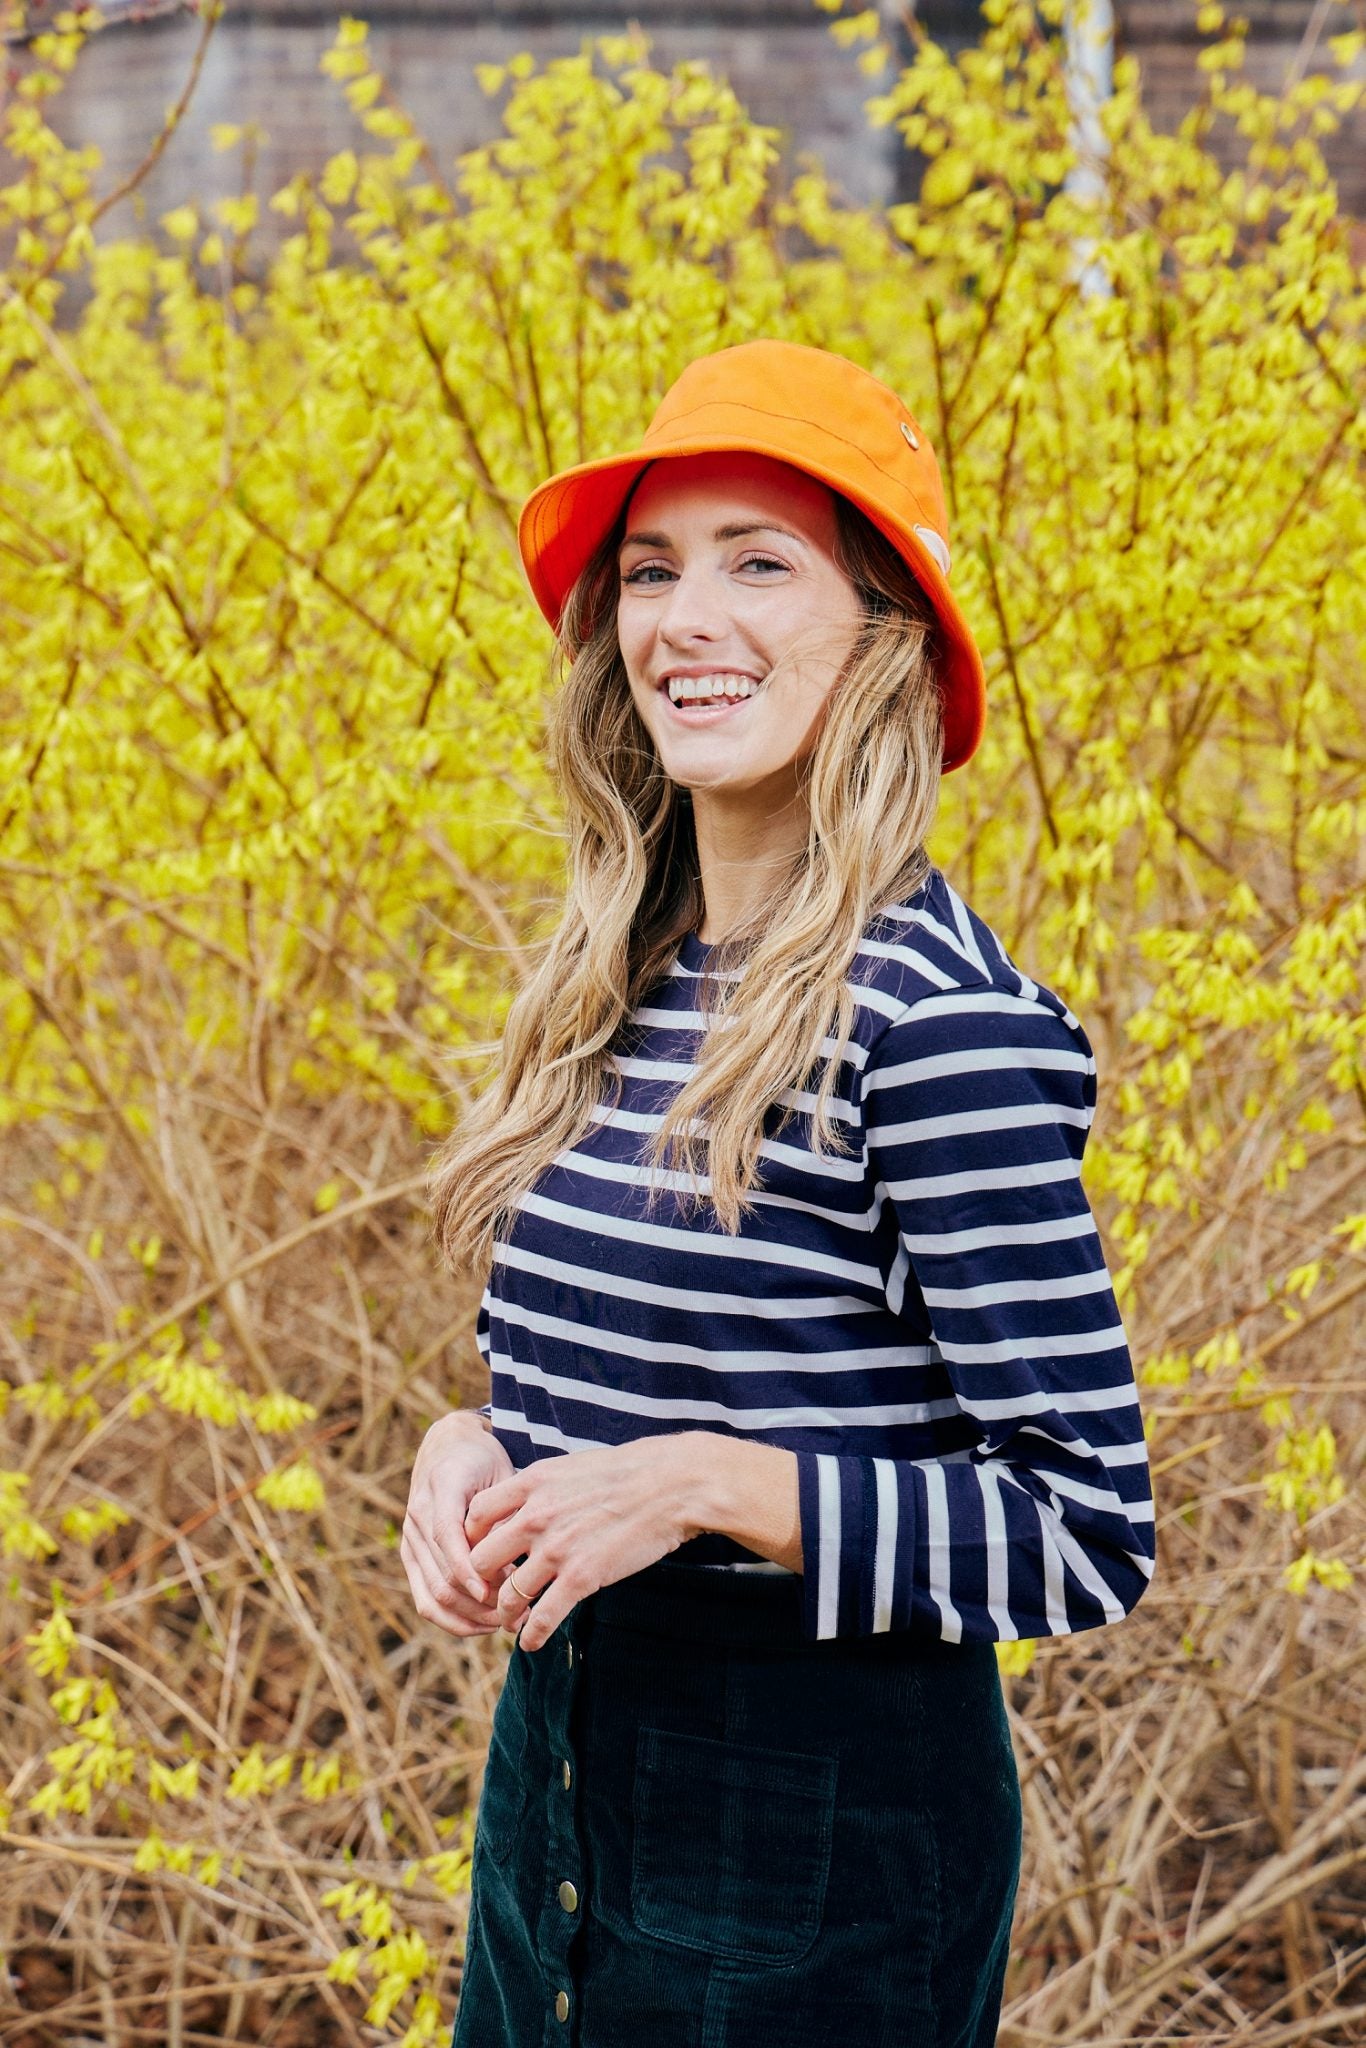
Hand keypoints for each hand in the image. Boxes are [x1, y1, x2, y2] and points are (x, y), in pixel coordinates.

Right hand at [402, 1412, 516, 1637]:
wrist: (449, 1445)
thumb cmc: (484, 1460)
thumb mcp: (502, 1475)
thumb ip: (503, 1515)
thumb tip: (513, 1565)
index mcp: (441, 1486)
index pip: (447, 1535)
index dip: (471, 1570)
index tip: (501, 1593)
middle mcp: (417, 1515)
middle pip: (442, 1575)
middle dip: (481, 1603)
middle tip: (520, 1612)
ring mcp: (410, 1538)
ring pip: (433, 1595)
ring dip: (470, 1617)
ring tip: (507, 1622)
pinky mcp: (411, 1556)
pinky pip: (425, 1599)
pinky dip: (453, 1619)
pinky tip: (483, 1625)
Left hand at [464, 1435, 702, 1651]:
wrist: (670, 1485)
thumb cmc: (627, 1470)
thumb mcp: (571, 1465)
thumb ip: (541, 1485)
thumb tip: (526, 1498)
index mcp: (531, 1483)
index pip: (475, 1515)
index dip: (473, 1538)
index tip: (483, 1551)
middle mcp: (535, 1516)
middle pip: (482, 1559)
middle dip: (484, 1580)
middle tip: (491, 1591)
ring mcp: (556, 1549)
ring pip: (508, 1594)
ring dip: (505, 1613)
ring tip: (508, 1621)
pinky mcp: (580, 1578)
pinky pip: (541, 1617)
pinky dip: (531, 1635)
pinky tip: (530, 1643)